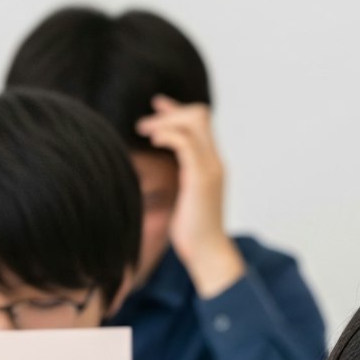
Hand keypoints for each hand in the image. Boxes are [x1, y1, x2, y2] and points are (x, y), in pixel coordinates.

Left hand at [134, 96, 245, 296]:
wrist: (207, 252)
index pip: (201, 123)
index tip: (156, 107)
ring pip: (195, 122)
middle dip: (170, 113)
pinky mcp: (201, 178)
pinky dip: (168, 135)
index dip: (178, 110)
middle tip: (145, 126)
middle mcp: (215, 162)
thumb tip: (160, 167)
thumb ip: (180, 176)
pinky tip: (153, 141)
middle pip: (200, 115)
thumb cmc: (193, 231)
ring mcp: (211, 168)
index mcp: (211, 165)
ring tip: (145, 131)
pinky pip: (185, 143)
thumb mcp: (184, 196)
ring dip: (166, 121)